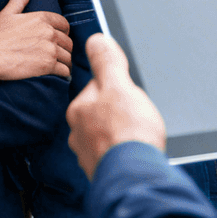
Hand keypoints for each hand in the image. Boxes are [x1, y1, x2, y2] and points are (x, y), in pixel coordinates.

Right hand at [0, 0, 71, 82]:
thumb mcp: (8, 13)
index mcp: (41, 18)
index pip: (64, 24)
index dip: (64, 32)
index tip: (60, 39)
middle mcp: (49, 32)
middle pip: (68, 42)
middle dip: (65, 48)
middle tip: (59, 55)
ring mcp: (50, 49)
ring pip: (68, 56)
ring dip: (65, 61)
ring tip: (60, 66)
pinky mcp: (48, 65)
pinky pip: (65, 70)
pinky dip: (63, 73)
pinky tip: (59, 75)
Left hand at [66, 33, 165, 178]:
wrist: (136, 177)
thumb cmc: (128, 133)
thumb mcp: (119, 86)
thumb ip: (106, 62)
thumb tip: (96, 40)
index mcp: (79, 110)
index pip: (98, 87)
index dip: (118, 87)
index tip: (131, 95)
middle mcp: (78, 134)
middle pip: (103, 112)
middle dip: (120, 113)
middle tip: (138, 118)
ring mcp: (89, 156)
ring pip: (107, 135)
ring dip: (122, 135)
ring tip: (139, 138)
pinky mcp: (103, 173)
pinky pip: (114, 156)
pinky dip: (124, 154)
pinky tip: (136, 154)